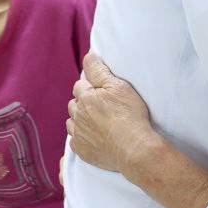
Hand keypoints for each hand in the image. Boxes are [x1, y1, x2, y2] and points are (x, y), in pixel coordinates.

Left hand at [66, 53, 155, 173]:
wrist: (134, 147)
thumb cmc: (130, 115)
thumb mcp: (118, 86)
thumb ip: (99, 70)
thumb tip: (88, 56)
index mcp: (85, 97)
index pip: (80, 86)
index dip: (90, 87)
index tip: (101, 92)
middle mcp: (77, 115)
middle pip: (74, 104)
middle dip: (83, 103)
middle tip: (102, 108)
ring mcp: (78, 134)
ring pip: (73, 123)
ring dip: (81, 120)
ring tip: (98, 123)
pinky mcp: (81, 150)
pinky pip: (76, 141)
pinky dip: (83, 138)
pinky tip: (96, 138)